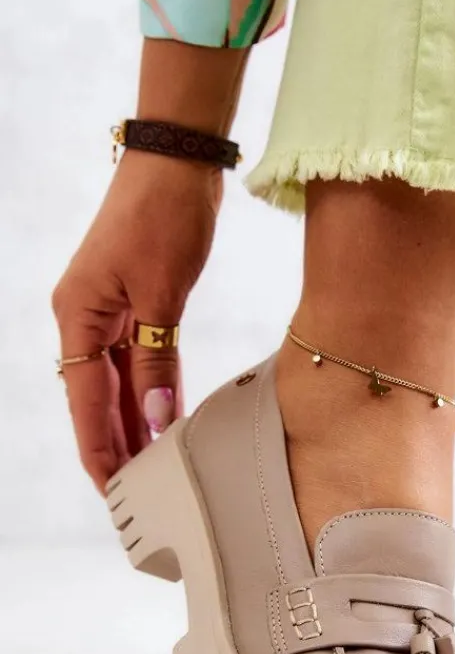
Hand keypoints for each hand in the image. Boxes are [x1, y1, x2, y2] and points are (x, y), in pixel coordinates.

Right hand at [53, 151, 221, 490]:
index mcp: (78, 316)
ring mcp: (109, 310)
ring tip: (151, 465)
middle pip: (96, 397)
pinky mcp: (135, 302)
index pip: (84, 401)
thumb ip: (156, 361)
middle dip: (115, 444)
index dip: (98, 447)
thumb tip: (153, 418)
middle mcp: (85, 318)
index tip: (113, 489)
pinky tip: (162, 417)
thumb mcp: (162, 295)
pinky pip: (138, 359)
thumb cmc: (163, 215)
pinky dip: (149, 389)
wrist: (178, 162)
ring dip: (133, 421)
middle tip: (137, 491)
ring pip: (117, 382)